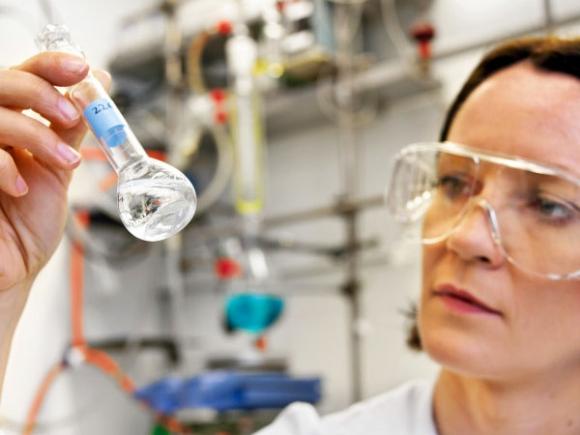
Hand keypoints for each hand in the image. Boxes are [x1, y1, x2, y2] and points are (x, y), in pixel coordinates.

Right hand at [0, 52, 109, 290]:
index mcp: (10, 124)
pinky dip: (2, 165)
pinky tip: (21, 188)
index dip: (50, 65)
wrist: (10, 270)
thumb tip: (99, 84)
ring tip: (63, 161)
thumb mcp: (56, 169)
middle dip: (40, 91)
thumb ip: (69, 129)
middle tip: (70, 115)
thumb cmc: (27, 223)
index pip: (23, 75)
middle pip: (0, 82)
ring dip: (33, 132)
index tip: (84, 69)